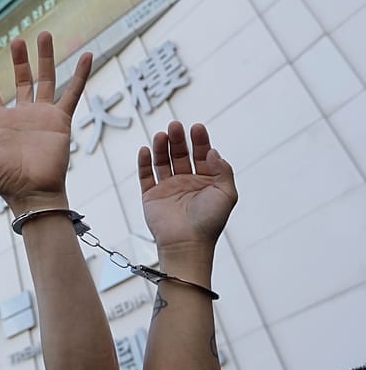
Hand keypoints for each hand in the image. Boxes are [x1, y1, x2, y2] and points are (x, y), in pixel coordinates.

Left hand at [0, 32, 91, 213]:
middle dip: (19, 60)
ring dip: (45, 58)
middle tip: (16, 41)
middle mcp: (22, 116)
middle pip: (21, 81)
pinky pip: (73, 93)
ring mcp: (43, 116)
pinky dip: (81, 74)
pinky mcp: (61, 120)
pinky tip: (88, 55)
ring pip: (46, 80)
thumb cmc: (2, 179)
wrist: (32, 192)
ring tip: (44, 34)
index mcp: (1, 122)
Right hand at [138, 122, 237, 253]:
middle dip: (178, 140)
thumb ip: (223, 170)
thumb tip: (213, 151)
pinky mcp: (151, 196)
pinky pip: (146, 176)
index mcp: (205, 182)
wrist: (187, 243)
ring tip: (161, 135)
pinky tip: (145, 149)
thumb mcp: (226, 194)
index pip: (202, 155)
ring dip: (161, 147)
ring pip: (162, 162)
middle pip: (180, 154)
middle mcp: (186, 183)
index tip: (197, 128)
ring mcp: (168, 188)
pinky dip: (144, 162)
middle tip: (175, 126)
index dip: (199, 140)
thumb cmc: (209, 222)